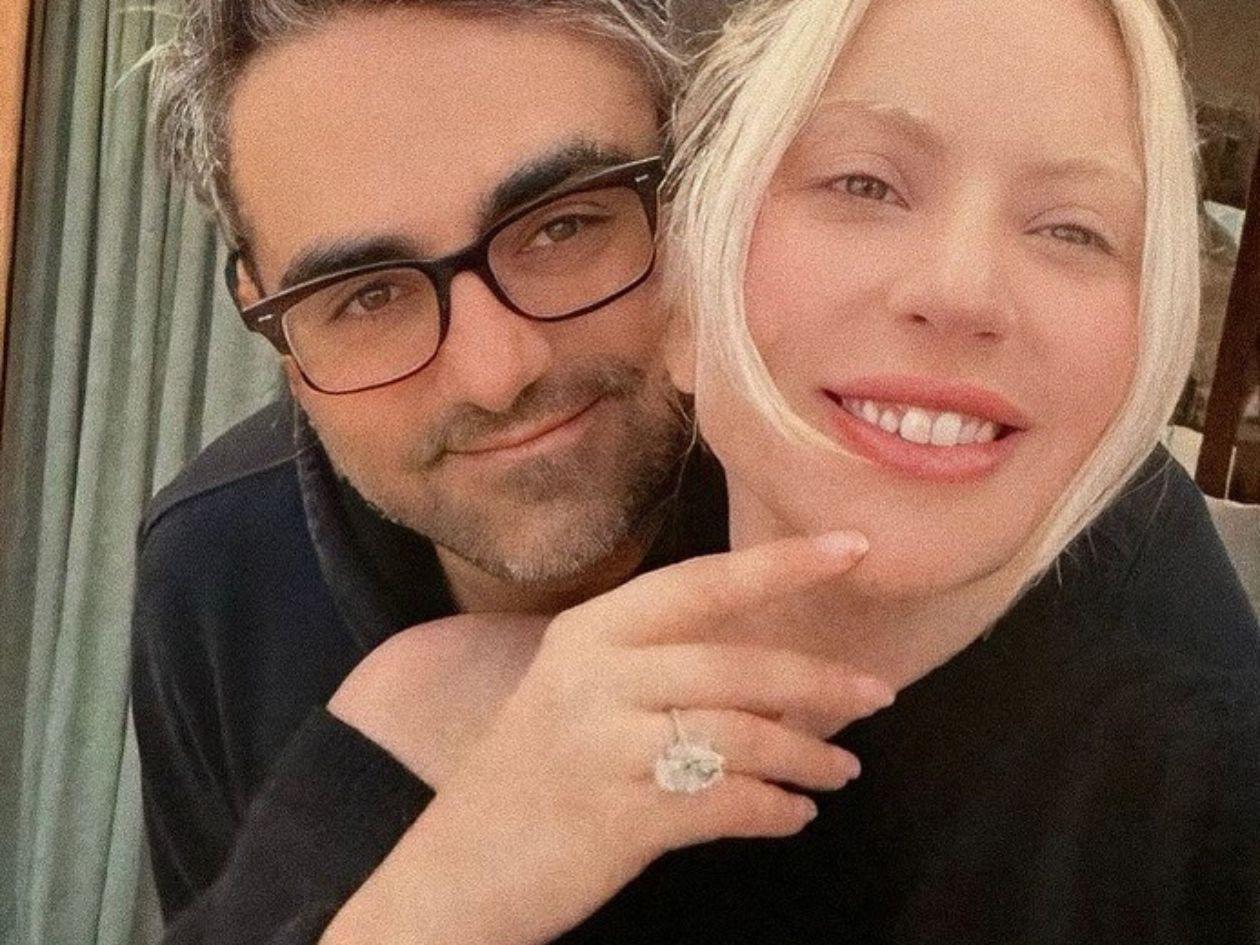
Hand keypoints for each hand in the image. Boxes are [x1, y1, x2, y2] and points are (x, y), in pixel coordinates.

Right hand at [323, 532, 893, 944]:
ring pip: (742, 736)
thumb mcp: (576, 694)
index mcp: (588, 632)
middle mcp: (594, 676)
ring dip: (808, 757)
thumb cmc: (532, 773)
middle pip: (737, 667)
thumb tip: (773, 668)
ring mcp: (604, 746)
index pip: (701, 584)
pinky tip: (794, 815)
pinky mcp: (619, 817)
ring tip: (841, 771)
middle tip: (877, 695)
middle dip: (821, 683)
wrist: (456, 870)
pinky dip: (776, 810)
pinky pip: (728, 803)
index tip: (856, 545)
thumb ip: (657, 666)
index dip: (783, 562)